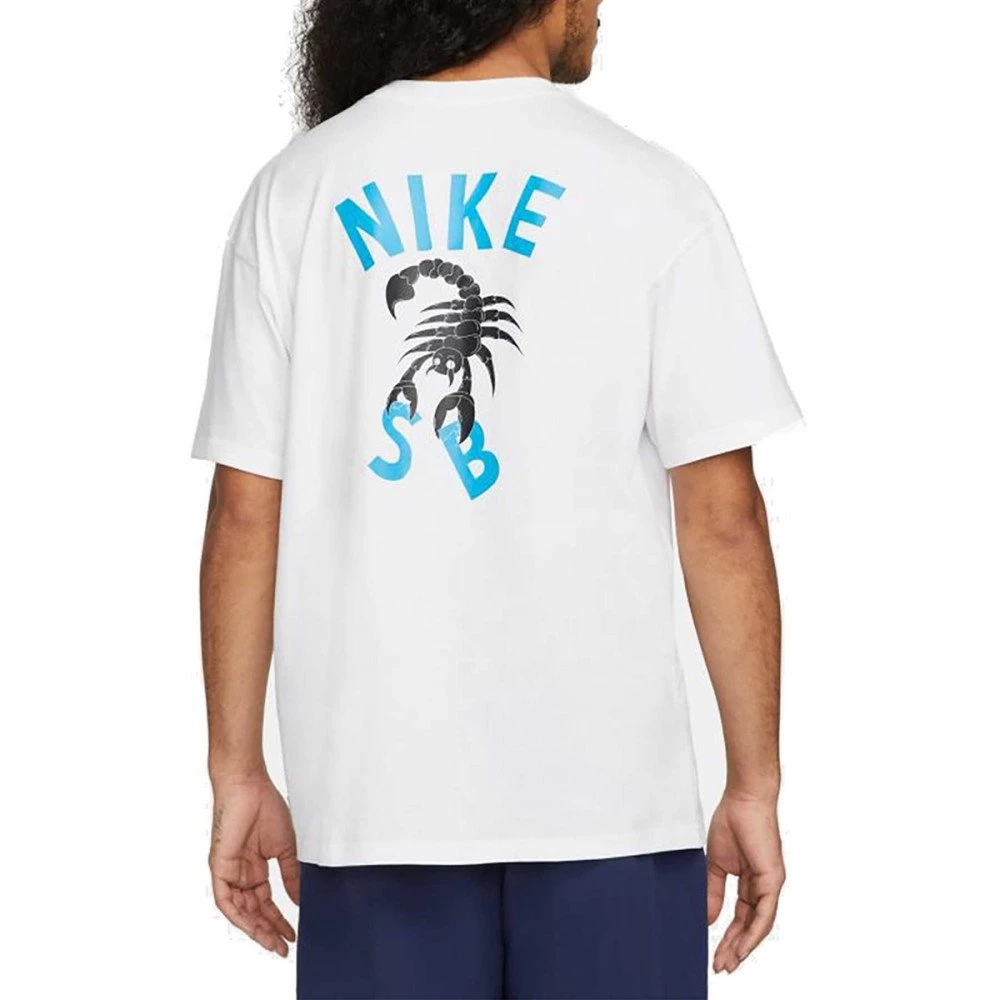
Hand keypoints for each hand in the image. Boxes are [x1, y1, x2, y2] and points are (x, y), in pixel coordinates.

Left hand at [209, 773, 299, 955]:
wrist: (249, 786)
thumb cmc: (265, 806)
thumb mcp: (285, 847)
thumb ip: (291, 874)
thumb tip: (299, 898)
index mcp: (255, 868)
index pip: (266, 902)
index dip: (278, 920)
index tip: (292, 934)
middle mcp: (240, 873)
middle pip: (253, 910)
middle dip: (268, 930)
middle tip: (283, 945)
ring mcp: (229, 871)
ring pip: (239, 910)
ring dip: (255, 928)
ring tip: (272, 941)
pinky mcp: (219, 867)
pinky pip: (225, 900)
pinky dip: (238, 915)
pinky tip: (252, 925)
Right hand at [706, 793, 785, 973]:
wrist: (743, 799)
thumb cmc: (732, 821)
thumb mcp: (716, 863)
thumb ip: (713, 891)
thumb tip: (708, 918)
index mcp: (750, 881)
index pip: (741, 917)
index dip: (729, 936)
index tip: (715, 952)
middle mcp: (763, 886)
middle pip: (750, 926)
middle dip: (734, 948)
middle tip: (720, 965)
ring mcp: (770, 884)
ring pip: (759, 925)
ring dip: (743, 946)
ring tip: (728, 962)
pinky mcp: (773, 879)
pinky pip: (765, 913)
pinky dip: (754, 932)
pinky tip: (742, 946)